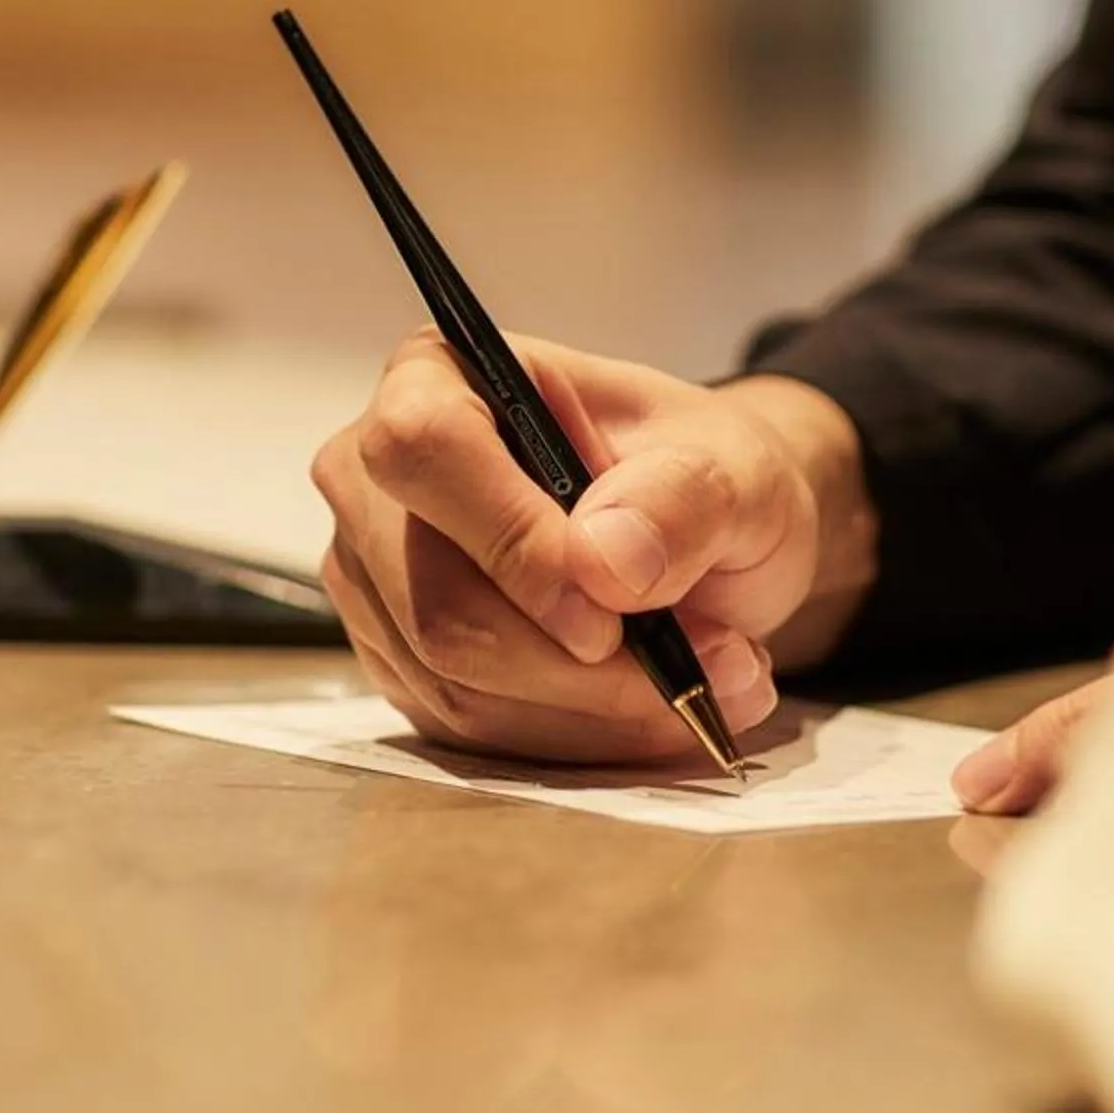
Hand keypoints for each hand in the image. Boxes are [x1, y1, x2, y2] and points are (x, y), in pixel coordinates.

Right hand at [312, 330, 877, 764]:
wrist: (703, 538)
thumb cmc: (699, 477)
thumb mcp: (735, 468)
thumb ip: (682, 499)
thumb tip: (605, 560)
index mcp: (443, 375)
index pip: (425, 450)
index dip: (511, 542)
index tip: (609, 615)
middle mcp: (379, 478)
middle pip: (439, 604)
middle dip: (584, 665)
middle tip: (714, 660)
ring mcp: (378, 579)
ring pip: (458, 685)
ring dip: (598, 709)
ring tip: (706, 680)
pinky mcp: (401, 663)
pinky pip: (471, 732)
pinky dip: (577, 737)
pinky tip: (650, 709)